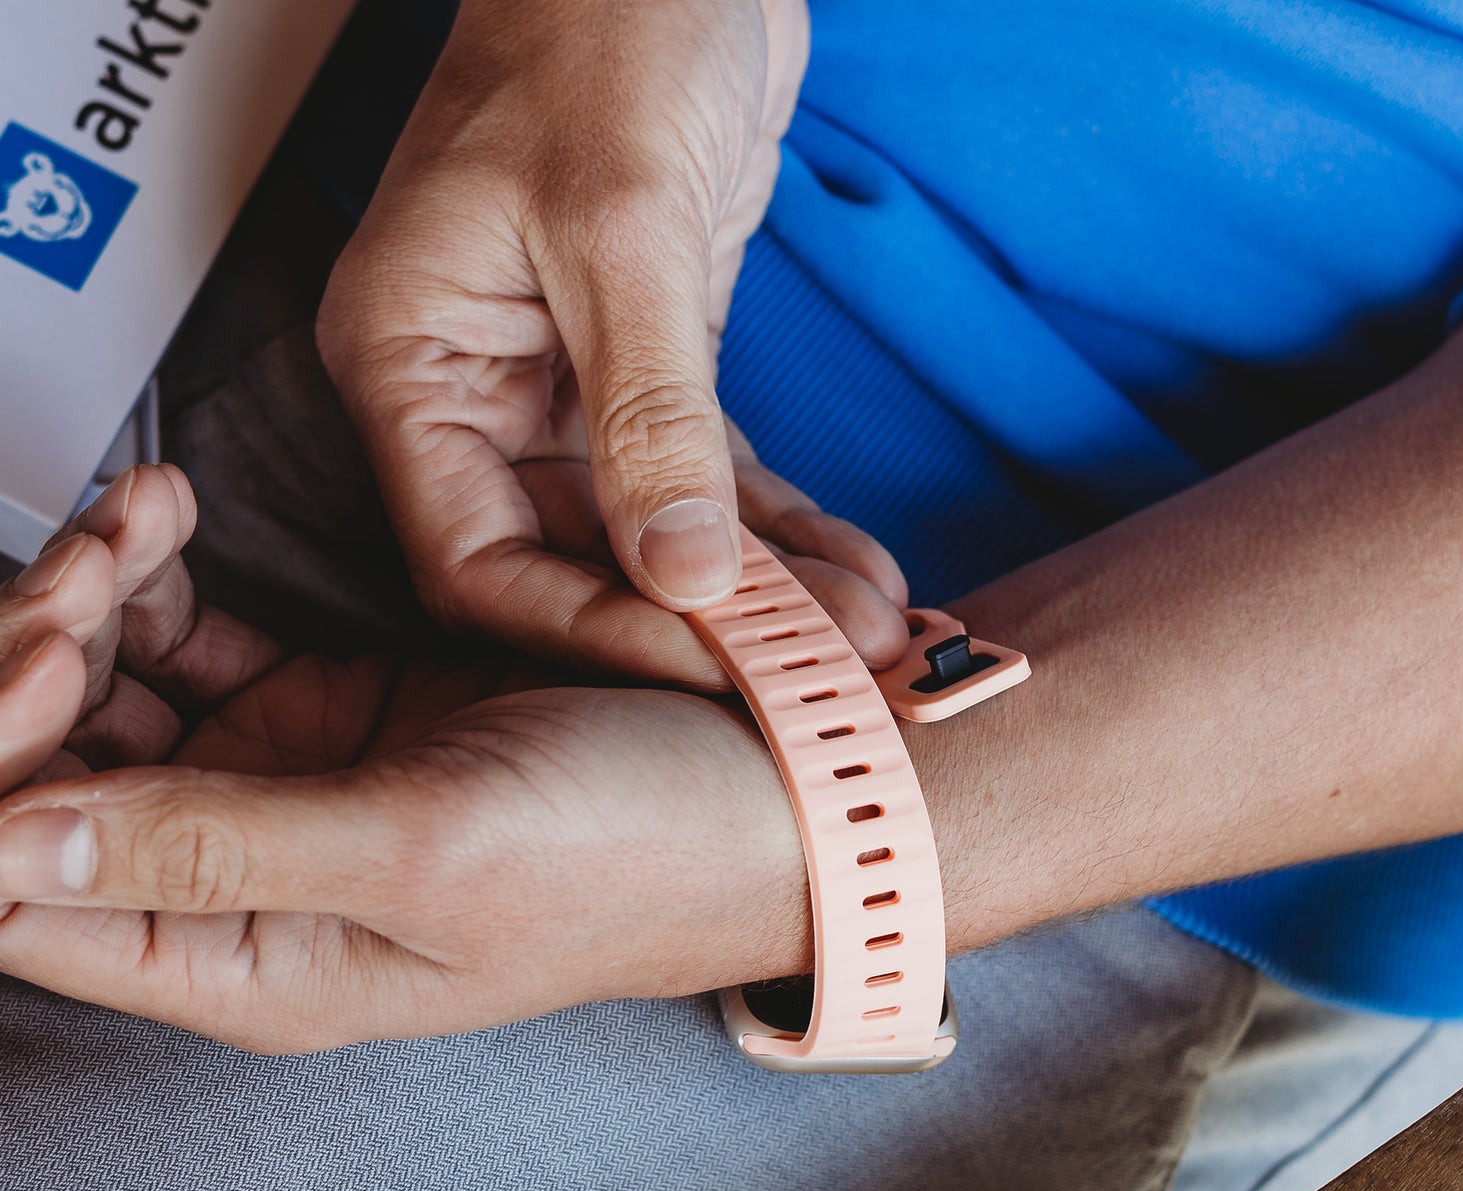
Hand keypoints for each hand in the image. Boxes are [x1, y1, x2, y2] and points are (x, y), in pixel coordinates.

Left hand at [0, 473, 808, 1052]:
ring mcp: (281, 791)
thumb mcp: (429, 853)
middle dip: (32, 663)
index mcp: (251, 965)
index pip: (19, 898)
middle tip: (97, 572)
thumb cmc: (632, 848)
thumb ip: (218, 854)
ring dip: (86, 601)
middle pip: (41, 791)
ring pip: (98, 704)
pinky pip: (185, 642)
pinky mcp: (328, 710)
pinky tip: (173, 516)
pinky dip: (156, 576)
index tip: (58, 662)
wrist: (771, 783)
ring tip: (144, 515)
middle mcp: (244, 889)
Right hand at [317, 0, 908, 686]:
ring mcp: (563, 391)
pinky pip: (707, 480)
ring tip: (863, 630)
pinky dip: (778, 530)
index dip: (587, 628)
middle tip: (819, 668)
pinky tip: (850, 568)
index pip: (475, 560)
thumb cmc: (600, 30)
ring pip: (652, 536)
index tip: (711, 660)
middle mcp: (476, 395)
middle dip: (702, 623)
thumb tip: (683, 574)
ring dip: (760, 590)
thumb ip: (648, 413)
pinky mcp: (647, 374)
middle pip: (573, 566)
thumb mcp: (620, 228)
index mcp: (413, 366)